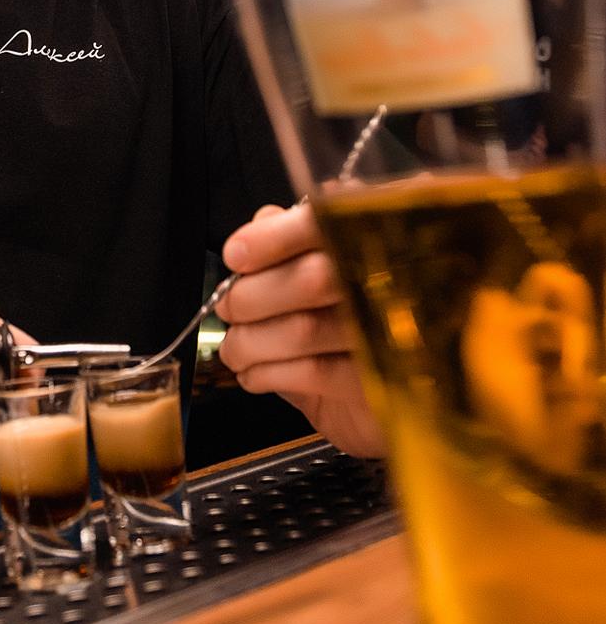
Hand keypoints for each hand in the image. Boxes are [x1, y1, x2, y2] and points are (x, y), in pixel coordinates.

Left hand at [218, 203, 385, 458]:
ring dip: (252, 342)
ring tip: (234, 350)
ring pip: (305, 329)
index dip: (272, 238)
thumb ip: (293, 236)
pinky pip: (315, 373)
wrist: (394, 401)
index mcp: (376, 238)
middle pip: (312, 278)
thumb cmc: (349, 322)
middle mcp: (393, 280)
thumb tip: (262, 222)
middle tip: (228, 309)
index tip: (235, 255)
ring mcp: (393, 335)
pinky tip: (252, 374)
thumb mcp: (319, 270)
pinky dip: (269, 373)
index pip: (322, 223)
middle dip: (252, 297)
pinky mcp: (384, 383)